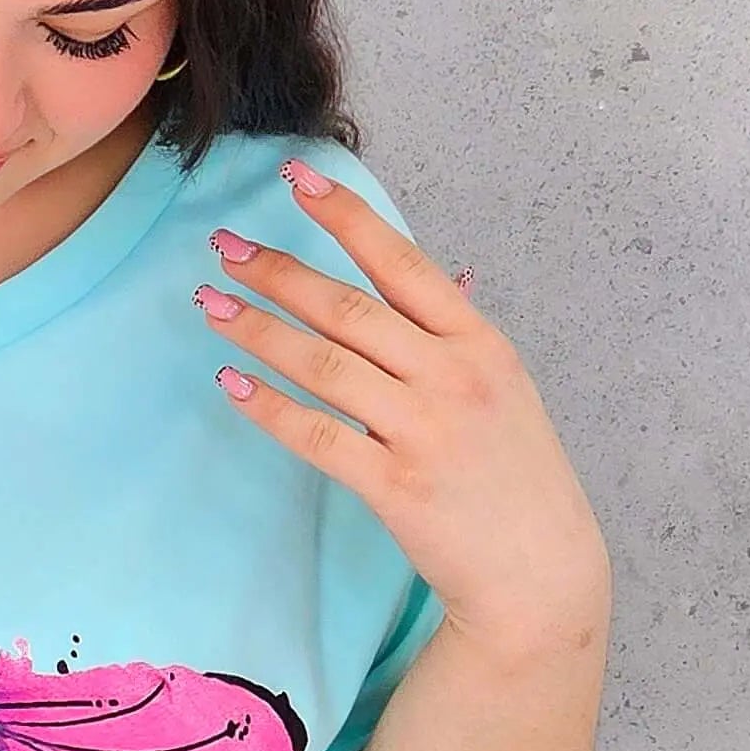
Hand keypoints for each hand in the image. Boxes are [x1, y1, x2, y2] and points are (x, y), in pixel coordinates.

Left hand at [193, 159, 611, 666]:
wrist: (538, 571)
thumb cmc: (514, 477)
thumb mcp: (501, 390)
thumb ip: (456, 337)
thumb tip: (436, 274)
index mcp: (480, 343)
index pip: (404, 264)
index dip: (347, 217)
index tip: (296, 179)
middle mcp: (453, 377)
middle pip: (351, 309)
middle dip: (281, 272)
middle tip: (225, 247)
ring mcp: (425, 431)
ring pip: (327, 365)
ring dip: (261, 331)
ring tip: (212, 305)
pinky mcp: (396, 485)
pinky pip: (319, 436)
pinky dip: (272, 408)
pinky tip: (233, 384)